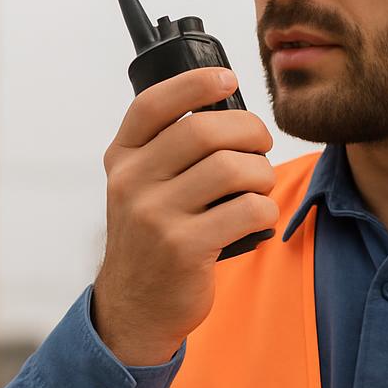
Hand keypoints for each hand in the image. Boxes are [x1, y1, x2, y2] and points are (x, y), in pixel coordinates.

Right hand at [92, 67, 277, 365]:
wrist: (135, 307)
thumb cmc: (153, 236)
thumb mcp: (140, 187)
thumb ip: (166, 148)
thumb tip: (226, 107)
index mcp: (122, 159)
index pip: (152, 105)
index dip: (194, 83)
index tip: (227, 80)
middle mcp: (131, 183)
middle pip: (204, 131)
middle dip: (249, 131)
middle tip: (262, 144)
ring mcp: (155, 217)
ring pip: (232, 169)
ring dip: (262, 173)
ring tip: (260, 185)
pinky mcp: (185, 248)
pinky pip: (248, 210)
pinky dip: (265, 209)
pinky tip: (257, 217)